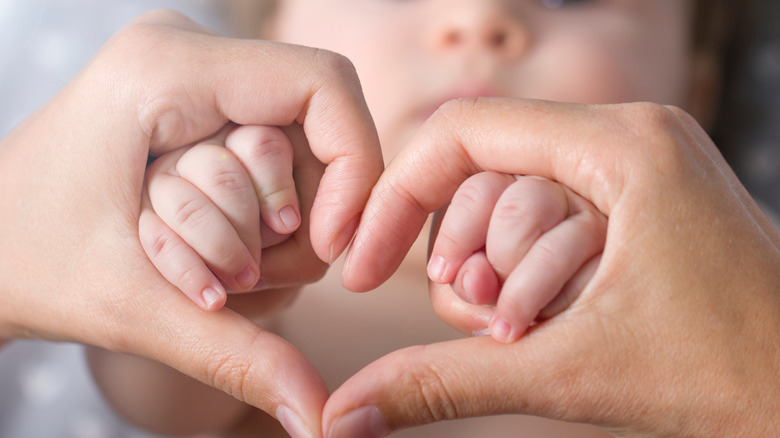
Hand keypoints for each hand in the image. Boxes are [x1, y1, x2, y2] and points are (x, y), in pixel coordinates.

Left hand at [0, 10, 381, 437]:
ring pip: (300, 165)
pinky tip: (199, 253)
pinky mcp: (206, 110)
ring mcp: (200, 79)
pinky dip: (254, 231)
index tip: (334, 249)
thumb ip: (238, 355)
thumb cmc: (29, 258)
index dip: (355, 167)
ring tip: (195, 267)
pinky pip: (276, 172)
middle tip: (226, 278)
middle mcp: (190, 55)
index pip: (322, 86)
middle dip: (288, 227)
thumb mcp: (135, 309)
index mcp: (166, 67)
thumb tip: (320, 421)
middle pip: (315, 138)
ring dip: (262, 239)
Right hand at [328, 98, 779, 436]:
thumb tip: (346, 412)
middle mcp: (630, 136)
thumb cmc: (730, 376)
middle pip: (482, 172)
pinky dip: (526, 272)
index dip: (398, 196)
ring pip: (510, 201)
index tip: (363, 264)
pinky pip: (547, 218)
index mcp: (620, 145)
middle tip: (480, 324)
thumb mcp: (565, 371)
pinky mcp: (639, 200)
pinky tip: (542, 322)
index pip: (463, 132)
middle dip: (461, 256)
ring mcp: (638, 166)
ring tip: (520, 332)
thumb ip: (442, 382)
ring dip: (495, 274)